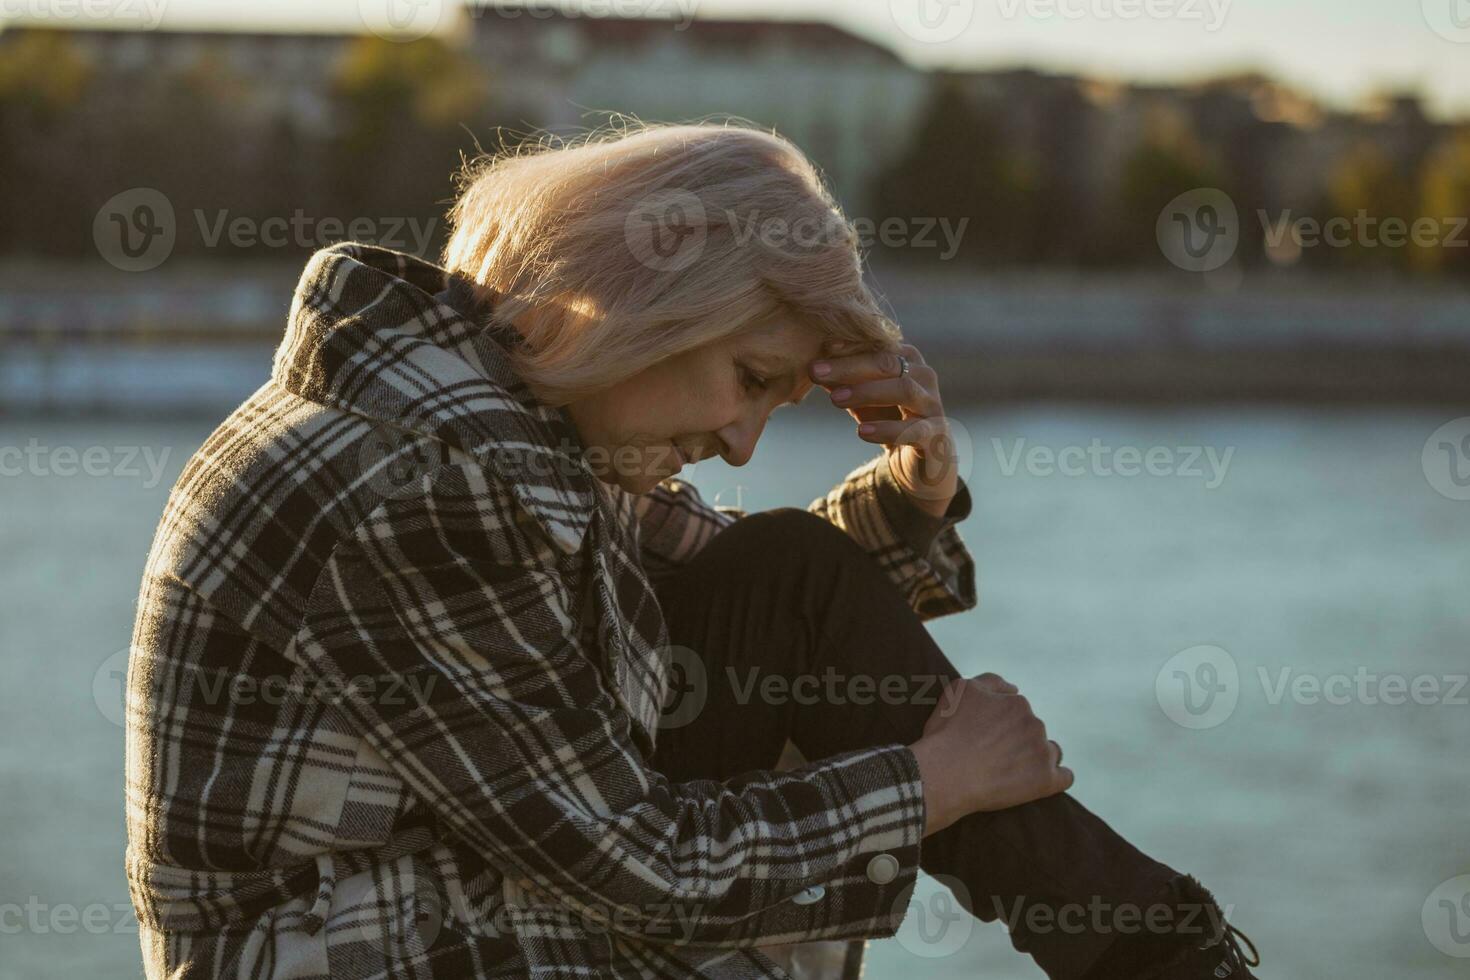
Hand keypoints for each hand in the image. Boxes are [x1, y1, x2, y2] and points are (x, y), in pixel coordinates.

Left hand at [809, 344, 958, 518]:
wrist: (920, 463)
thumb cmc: (889, 420)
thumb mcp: (861, 399)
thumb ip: (841, 381)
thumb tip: (811, 364)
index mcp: (908, 360)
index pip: (878, 345)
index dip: (848, 345)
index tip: (819, 348)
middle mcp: (924, 377)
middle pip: (888, 363)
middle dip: (849, 366)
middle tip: (815, 371)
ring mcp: (933, 406)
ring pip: (905, 390)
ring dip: (867, 392)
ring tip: (835, 400)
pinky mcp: (937, 436)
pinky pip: (914, 429)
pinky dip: (887, 429)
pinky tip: (861, 432)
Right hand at [907, 673, 1071, 836]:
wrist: (945, 773)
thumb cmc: (948, 732)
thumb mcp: (961, 690)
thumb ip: (991, 681)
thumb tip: (1014, 688)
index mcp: (1018, 703)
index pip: (1018, 712)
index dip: (1002, 725)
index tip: (986, 739)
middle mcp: (1035, 724)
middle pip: (1033, 731)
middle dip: (1018, 741)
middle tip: (992, 757)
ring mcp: (1042, 752)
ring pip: (1050, 752)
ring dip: (1037, 758)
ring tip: (1012, 771)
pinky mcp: (1046, 780)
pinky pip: (1064, 777)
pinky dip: (1055, 778)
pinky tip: (1039, 781)